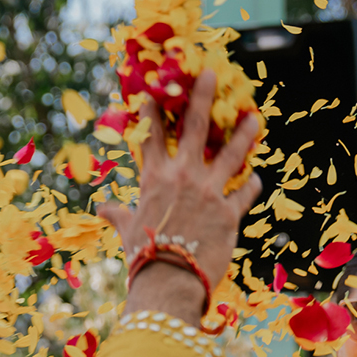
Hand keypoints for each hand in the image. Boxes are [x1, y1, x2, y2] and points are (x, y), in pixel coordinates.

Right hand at [101, 70, 261, 325]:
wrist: (169, 283)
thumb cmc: (143, 258)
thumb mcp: (127, 232)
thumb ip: (118, 215)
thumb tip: (101, 210)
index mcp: (154, 179)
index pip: (151, 135)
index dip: (153, 109)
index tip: (157, 88)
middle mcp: (183, 177)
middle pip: (194, 127)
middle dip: (202, 96)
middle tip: (211, 73)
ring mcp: (209, 192)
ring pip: (231, 153)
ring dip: (243, 133)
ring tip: (253, 117)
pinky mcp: (231, 212)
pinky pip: (246, 191)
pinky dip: (251, 183)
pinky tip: (255, 176)